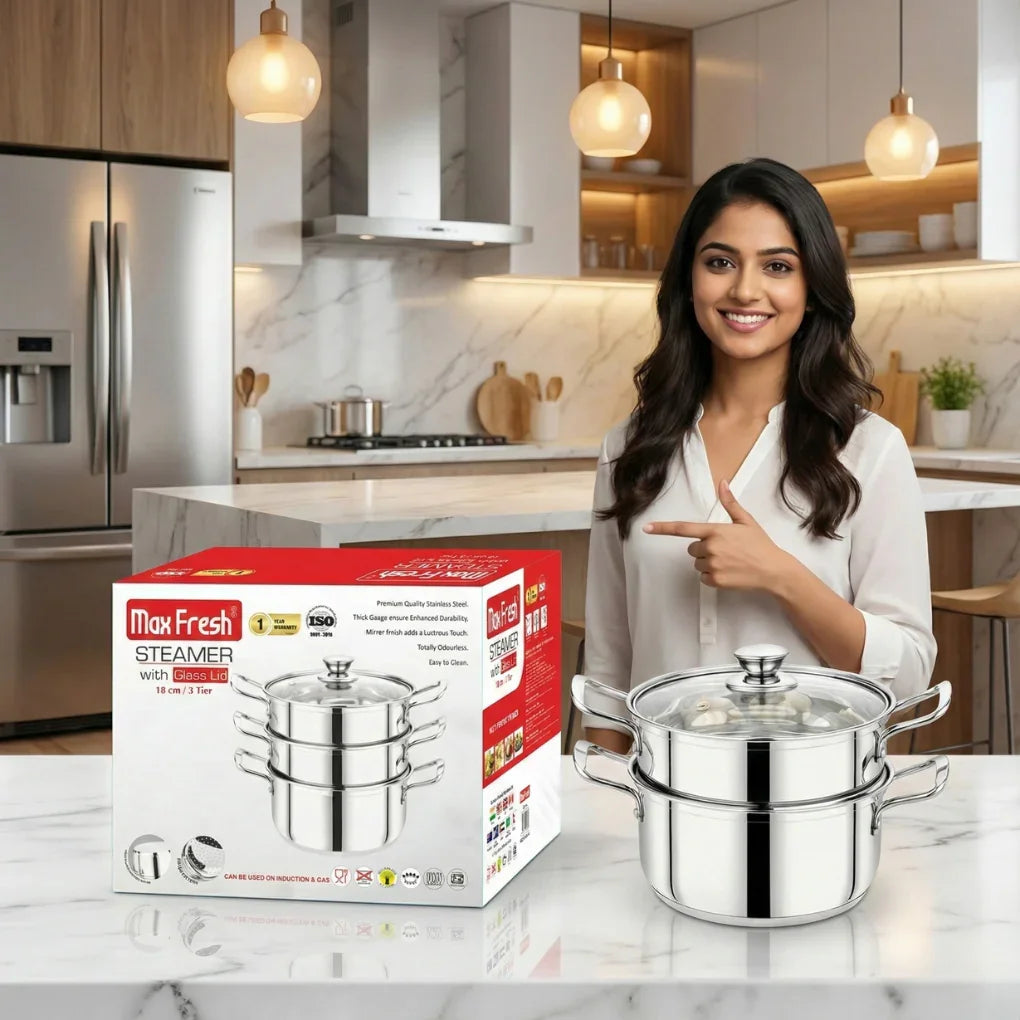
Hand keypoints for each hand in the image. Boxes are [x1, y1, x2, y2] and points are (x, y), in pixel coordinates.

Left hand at [642, 479, 792, 591]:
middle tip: (725, 550)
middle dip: (703, 549)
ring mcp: (712, 565)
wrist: (773, 570)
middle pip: (692, 549)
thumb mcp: (746, 521)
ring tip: (730, 561)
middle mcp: (711, 547)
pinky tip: (729, 572)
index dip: (662, 528)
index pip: (683, 529)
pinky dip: (712, 576)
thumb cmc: (760, 544)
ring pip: (697, 563)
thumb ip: (730, 503)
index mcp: (715, 531)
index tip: (646, 528)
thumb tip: (722, 483)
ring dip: (708, 563)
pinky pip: (703, 577)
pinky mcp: (715, 580)